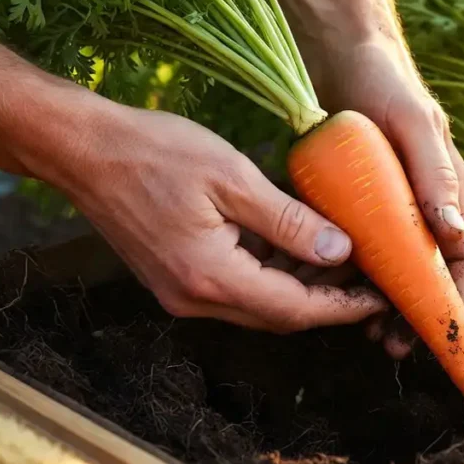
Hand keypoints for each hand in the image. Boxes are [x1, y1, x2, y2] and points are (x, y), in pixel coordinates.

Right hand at [60, 99, 387, 332]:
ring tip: (341, 253)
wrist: (81, 150)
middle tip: (369, 271)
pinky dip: (269, 271)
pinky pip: (235, 286)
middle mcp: (196, 299)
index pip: (295, 309)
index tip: (382, 295)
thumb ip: (289, 222)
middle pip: (279, 314)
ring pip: (258, 303)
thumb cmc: (154, 153)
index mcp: (211, 278)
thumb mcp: (232, 178)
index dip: (344, 306)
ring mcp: (181, 292)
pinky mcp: (174, 278)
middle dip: (327, 298)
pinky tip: (293, 241)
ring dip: (299, 285)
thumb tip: (340, 252)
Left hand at [309, 36, 463, 358]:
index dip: (450, 299)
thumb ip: (434, 176)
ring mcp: (390, 201)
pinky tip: (322, 285)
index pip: (461, 258)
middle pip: (426, 270)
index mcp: (448, 190)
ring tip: (354, 324)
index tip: (429, 333)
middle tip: (385, 341)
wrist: (340, 51)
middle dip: (410, 308)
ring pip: (390, 263)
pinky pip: (357, 242)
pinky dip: (346, 268)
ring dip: (376, 296)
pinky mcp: (359, 197)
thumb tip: (454, 235)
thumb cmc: (385, 83)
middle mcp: (424, 202)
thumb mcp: (413, 126)